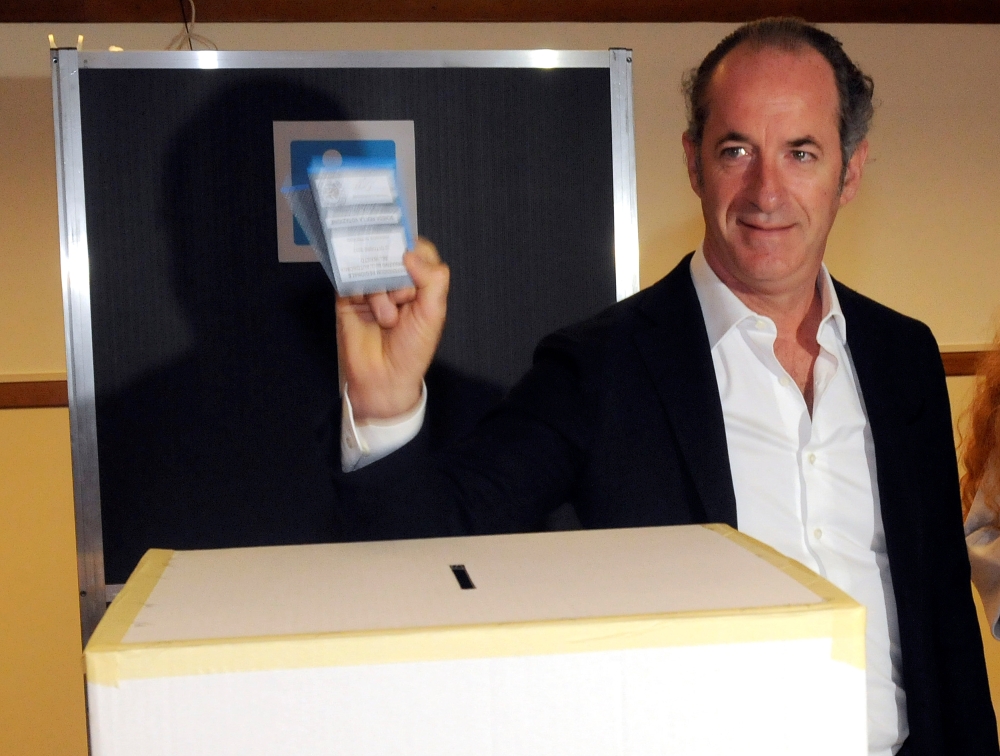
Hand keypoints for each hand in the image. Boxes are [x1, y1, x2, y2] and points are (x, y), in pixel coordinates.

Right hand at [336, 238, 448, 420]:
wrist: (383, 378)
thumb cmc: (412, 349)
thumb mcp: (433, 313)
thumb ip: (432, 279)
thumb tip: (409, 252)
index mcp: (420, 284)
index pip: (418, 251)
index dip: (415, 253)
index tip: (411, 263)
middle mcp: (396, 282)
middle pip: (392, 255)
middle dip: (398, 275)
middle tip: (402, 298)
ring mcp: (372, 288)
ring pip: (371, 268)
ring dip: (381, 293)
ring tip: (387, 319)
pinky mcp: (349, 297)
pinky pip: (349, 279)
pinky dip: (359, 292)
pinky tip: (365, 310)